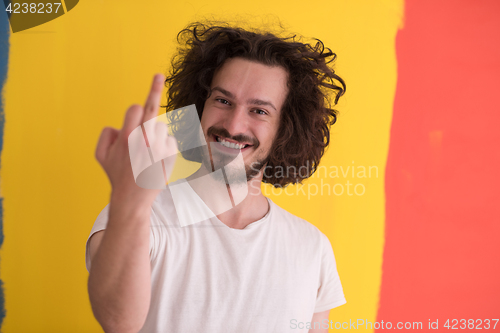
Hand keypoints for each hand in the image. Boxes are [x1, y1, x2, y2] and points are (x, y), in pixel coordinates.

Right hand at [95, 74, 177, 204]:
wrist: (133, 199)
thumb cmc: (116, 174)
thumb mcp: (101, 155)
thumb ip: (106, 134)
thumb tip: (120, 125)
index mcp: (126, 137)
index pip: (135, 108)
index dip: (137, 105)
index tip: (151, 82)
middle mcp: (144, 140)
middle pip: (151, 109)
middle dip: (153, 89)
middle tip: (158, 75)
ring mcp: (159, 147)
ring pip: (160, 128)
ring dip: (153, 135)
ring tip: (146, 153)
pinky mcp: (171, 155)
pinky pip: (169, 140)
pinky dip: (163, 146)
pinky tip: (156, 159)